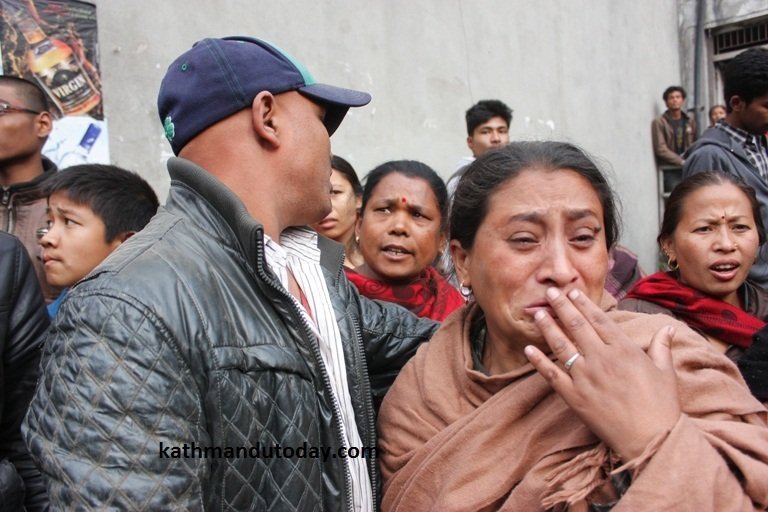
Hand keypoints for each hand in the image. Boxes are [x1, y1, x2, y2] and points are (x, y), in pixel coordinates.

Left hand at [524, 287, 680, 461]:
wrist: (651, 439)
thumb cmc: (662, 406)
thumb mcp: (666, 372)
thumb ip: (662, 346)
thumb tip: (668, 328)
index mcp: (624, 349)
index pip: (599, 319)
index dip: (583, 304)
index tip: (572, 291)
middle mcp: (601, 358)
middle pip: (576, 326)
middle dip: (561, 306)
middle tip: (549, 292)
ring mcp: (585, 377)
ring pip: (561, 345)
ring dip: (547, 327)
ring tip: (537, 313)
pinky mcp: (574, 396)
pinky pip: (551, 374)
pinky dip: (538, 361)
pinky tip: (527, 349)